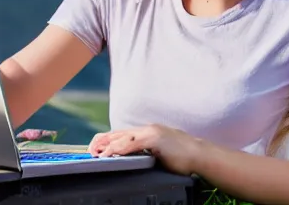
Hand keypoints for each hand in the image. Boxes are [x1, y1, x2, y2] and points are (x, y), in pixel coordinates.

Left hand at [87, 124, 201, 175]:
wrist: (199, 154)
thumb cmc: (182, 156)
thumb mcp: (161, 151)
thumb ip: (148, 151)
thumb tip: (137, 159)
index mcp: (148, 131)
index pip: (123, 133)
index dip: (108, 140)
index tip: (96, 148)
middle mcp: (147, 128)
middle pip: (119, 132)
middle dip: (102, 141)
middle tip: (90, 150)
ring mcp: (151, 132)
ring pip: (122, 137)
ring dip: (106, 145)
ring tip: (95, 153)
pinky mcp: (154, 138)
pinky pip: (131, 143)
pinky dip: (117, 148)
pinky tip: (109, 155)